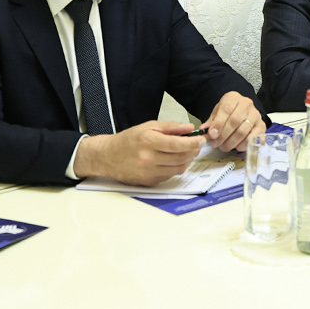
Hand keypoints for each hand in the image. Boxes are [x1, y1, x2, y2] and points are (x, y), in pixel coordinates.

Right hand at [72, 121, 199, 185]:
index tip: (200, 140)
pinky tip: (173, 160)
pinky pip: (170, 176)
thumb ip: (170, 127)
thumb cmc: (128, 140)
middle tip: (197, 146)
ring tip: (187, 152)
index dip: (193, 143)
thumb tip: (189, 128)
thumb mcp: (148, 127)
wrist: (108, 156)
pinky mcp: (149, 182)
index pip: (178, 144)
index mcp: (148, 142)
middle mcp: (148, 159)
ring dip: (187, 161)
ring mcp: (148, 172)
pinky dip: (176, 168)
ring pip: (178, 169)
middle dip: (193, 151)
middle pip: (180, 158)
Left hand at [201, 91, 263, 151]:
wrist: (242, 111)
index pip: (226, 109)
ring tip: (224, 147)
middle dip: (224, 135)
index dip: (218, 123)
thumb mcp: (217, 114)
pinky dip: (244, 144)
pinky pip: (254, 137)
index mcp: (233, 97)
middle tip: (216, 144)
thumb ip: (211, 122)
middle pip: (235, 121)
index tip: (212, 135)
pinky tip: (237, 147)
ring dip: (232, 142)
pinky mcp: (262, 125)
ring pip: (243, 130)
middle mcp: (246, 104)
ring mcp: (256, 114)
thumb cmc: (228, 113)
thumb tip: (204, 130)